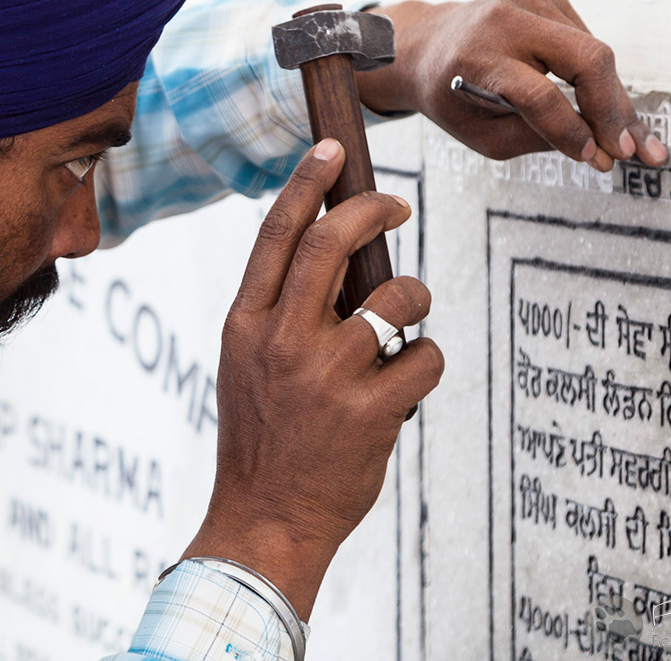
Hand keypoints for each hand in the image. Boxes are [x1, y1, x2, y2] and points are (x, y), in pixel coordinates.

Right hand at [180, 139, 440, 619]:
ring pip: (396, 297)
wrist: (265, 519)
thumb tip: (340, 256)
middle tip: (397, 207)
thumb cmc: (263, 438)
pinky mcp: (369, 412)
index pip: (276, 234)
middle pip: (333, 243)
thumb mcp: (245, 364)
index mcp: (244, 324)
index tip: (332, 151)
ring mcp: (325, 376)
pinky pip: (424, 356)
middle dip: (373, 210)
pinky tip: (406, 384)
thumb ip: (280, 312)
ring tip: (405, 324)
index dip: (307, 183)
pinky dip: (427, 361)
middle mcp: (281, 341)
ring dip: (413, 299)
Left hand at [353, 0, 667, 171]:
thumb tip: (597, 149)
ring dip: (615, 99)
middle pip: (587, 59)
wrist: (424, 43)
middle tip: (636, 152)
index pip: (539, 95)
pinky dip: (598, 77)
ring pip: (596, 52)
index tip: (600, 160)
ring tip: (631, 138)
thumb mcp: (478, 133)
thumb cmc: (449, 95)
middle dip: (616, 109)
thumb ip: (533, 139)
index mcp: (477, 58)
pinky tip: (600, 104)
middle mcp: (505, 19)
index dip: (574, 130)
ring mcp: (529, 0)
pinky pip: (587, 42)